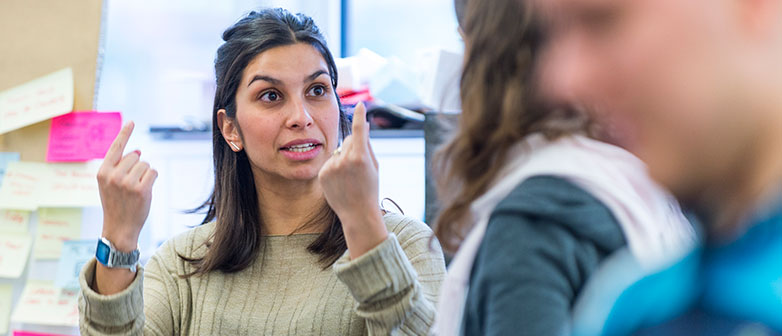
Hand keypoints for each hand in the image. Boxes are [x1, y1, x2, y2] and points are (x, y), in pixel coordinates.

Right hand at [96, 121, 157, 251]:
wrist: (119, 228)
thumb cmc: (116, 204)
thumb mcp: (110, 184)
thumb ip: (120, 167)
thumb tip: (138, 151)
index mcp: (102, 172)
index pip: (115, 147)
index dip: (124, 133)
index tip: (131, 121)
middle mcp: (113, 175)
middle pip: (135, 156)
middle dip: (137, 167)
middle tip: (130, 186)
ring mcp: (127, 182)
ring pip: (145, 164)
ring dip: (145, 174)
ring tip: (135, 190)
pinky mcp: (141, 189)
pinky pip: (153, 172)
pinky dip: (152, 179)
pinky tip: (144, 191)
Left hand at [319, 102, 386, 257]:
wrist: (357, 213)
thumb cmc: (370, 189)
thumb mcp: (374, 166)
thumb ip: (368, 145)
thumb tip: (364, 125)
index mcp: (361, 158)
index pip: (359, 130)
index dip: (360, 116)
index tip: (360, 104)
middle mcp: (345, 160)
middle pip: (349, 141)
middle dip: (355, 146)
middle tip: (360, 166)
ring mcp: (332, 167)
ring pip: (338, 151)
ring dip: (344, 158)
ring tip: (350, 177)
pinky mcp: (322, 173)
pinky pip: (330, 161)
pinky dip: (335, 167)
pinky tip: (340, 181)